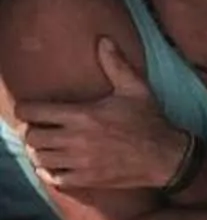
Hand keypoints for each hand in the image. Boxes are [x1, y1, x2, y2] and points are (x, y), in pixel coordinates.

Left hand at [18, 38, 189, 191]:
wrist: (167, 157)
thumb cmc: (150, 122)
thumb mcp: (136, 89)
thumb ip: (116, 64)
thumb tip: (103, 40)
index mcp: (82, 115)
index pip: (33, 112)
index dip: (25, 110)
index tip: (31, 110)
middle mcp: (77, 139)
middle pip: (32, 136)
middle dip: (32, 131)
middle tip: (40, 129)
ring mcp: (81, 161)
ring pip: (40, 158)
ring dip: (40, 152)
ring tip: (47, 147)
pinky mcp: (88, 179)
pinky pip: (55, 178)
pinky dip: (50, 172)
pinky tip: (56, 165)